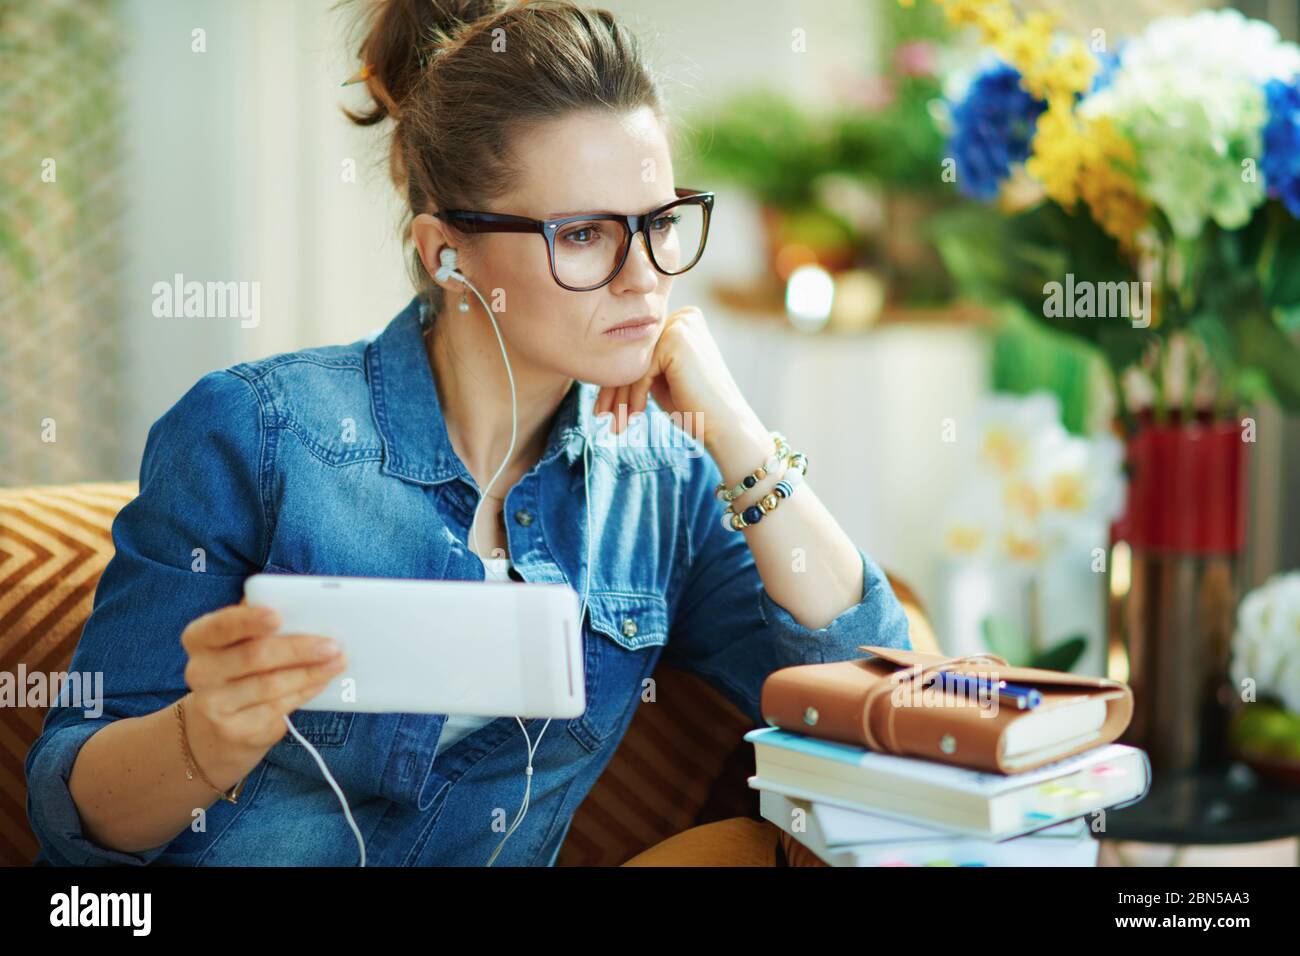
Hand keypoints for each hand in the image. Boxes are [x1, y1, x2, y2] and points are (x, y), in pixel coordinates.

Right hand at [180, 598, 348, 757]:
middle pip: (254, 656)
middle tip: (332, 644)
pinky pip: (278, 707)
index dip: (248, 620)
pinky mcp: (236, 730)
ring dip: (311, 672)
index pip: (219, 626)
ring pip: (270, 685)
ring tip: (337, 662)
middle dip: (298, 649)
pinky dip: (305, 692)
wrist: (217, 725)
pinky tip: (321, 681)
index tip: (277, 616)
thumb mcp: (240, 642)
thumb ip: (261, 624)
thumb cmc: (239, 668)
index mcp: (200, 639)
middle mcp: (200, 672)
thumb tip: (303, 607)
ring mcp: (214, 706)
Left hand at [592, 306, 758, 447]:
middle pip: (634, 353)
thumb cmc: (695, 405)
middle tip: (600, 415)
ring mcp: (681, 326)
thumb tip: (606, 358)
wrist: (725, 425)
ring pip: (634, 363)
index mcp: (684, 320)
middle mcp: (684, 317)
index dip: (619, 378)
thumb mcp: (664, 376)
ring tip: (611, 423)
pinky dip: (634, 397)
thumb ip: (645, 360)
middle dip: (615, 388)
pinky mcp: (675, 342)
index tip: (605, 407)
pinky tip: (633, 417)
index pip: (640, 348)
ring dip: (619, 396)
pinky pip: (640, 371)